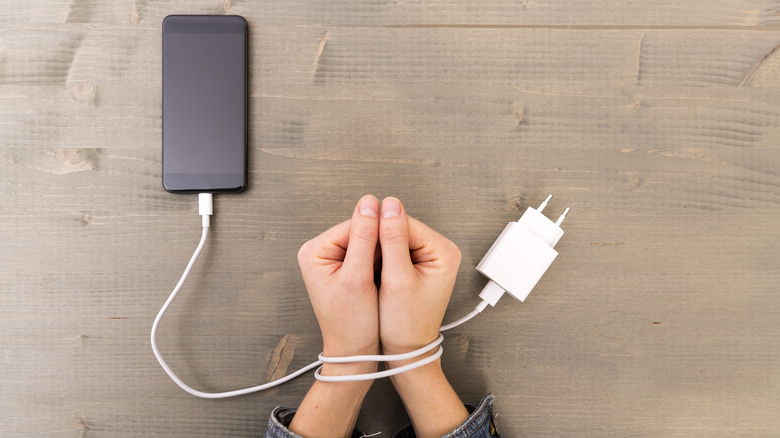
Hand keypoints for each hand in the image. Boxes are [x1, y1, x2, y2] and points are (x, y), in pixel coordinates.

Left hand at [289, 195, 380, 436]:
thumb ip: (364, 238)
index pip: (354, 224)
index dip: (380, 230)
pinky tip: (390, 274)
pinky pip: (369, 255)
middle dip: (381, 244)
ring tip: (394, 269)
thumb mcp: (358, 278)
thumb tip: (370, 202)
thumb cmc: (352, 325)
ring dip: (383, 253)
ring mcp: (333, 261)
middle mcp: (320, 252)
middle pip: (360, 231)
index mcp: (315, 251)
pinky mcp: (346, 270)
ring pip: (368, 243)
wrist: (354, 355)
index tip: (401, 243)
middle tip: (398, 261)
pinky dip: (382, 262)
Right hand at [376, 197, 468, 437]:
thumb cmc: (405, 326)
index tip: (358, 245)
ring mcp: (429, 258)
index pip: (403, 222)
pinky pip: (394, 251)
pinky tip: (373, 272)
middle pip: (399, 229)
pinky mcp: (417, 265)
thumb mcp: (397, 280)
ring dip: (378, 250)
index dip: (377, 230)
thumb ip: (393, 240)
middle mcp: (440, 250)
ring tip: (367, 269)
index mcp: (443, 251)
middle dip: (378, 242)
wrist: (406, 352)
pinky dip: (380, 259)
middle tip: (362, 261)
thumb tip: (388, 205)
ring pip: (394, 239)